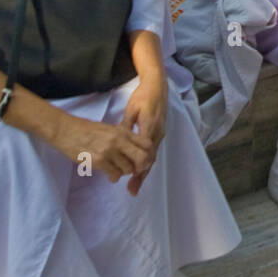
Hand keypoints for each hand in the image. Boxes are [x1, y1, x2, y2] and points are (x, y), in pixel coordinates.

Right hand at [51, 113, 155, 189]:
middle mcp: (118, 141)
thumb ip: (123, 137)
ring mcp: (108, 151)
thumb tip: (135, 150)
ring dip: (124, 172)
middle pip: (142, 158)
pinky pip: (114, 174)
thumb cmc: (86, 129)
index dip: (149, 155)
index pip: (146, 144)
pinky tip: (110, 175)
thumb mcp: (109, 128)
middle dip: (140, 166)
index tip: (144, 160)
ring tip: (117, 170)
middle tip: (134, 170)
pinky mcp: (98, 161)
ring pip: (128, 169)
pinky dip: (114, 177)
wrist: (66, 131)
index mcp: (122, 131)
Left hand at [119, 71, 166, 194]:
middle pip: (150, 159)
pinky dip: (146, 163)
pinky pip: (153, 151)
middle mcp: (157, 132)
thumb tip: (117, 140)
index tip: (130, 178)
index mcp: (149, 125)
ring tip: (134, 186)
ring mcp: (160, 133)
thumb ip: (126, 126)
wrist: (158, 87)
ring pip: (152, 157)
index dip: (138, 166)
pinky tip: (138, 171)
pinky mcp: (159, 133)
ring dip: (143, 172)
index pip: (145, 151)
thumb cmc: (143, 96)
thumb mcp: (131, 109)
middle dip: (141, 175)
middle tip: (132, 190)